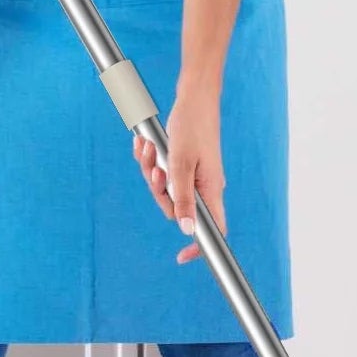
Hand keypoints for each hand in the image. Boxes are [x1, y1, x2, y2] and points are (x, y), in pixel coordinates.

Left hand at [132, 89, 225, 264]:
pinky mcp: (183, 165)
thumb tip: (187, 230)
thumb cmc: (192, 126)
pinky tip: (144, 145)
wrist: (194, 98)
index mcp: (210, 190)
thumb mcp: (182, 164)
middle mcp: (204, 187)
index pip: (212, 230)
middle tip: (154, 168)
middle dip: (157, 191)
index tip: (182, 258)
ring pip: (165, 190)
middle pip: (176, 209)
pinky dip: (151, 161)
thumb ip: (183, 198)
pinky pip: (163, 174)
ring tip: (147, 149)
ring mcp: (193, 176)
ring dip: (150, 171)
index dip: (199, 247)